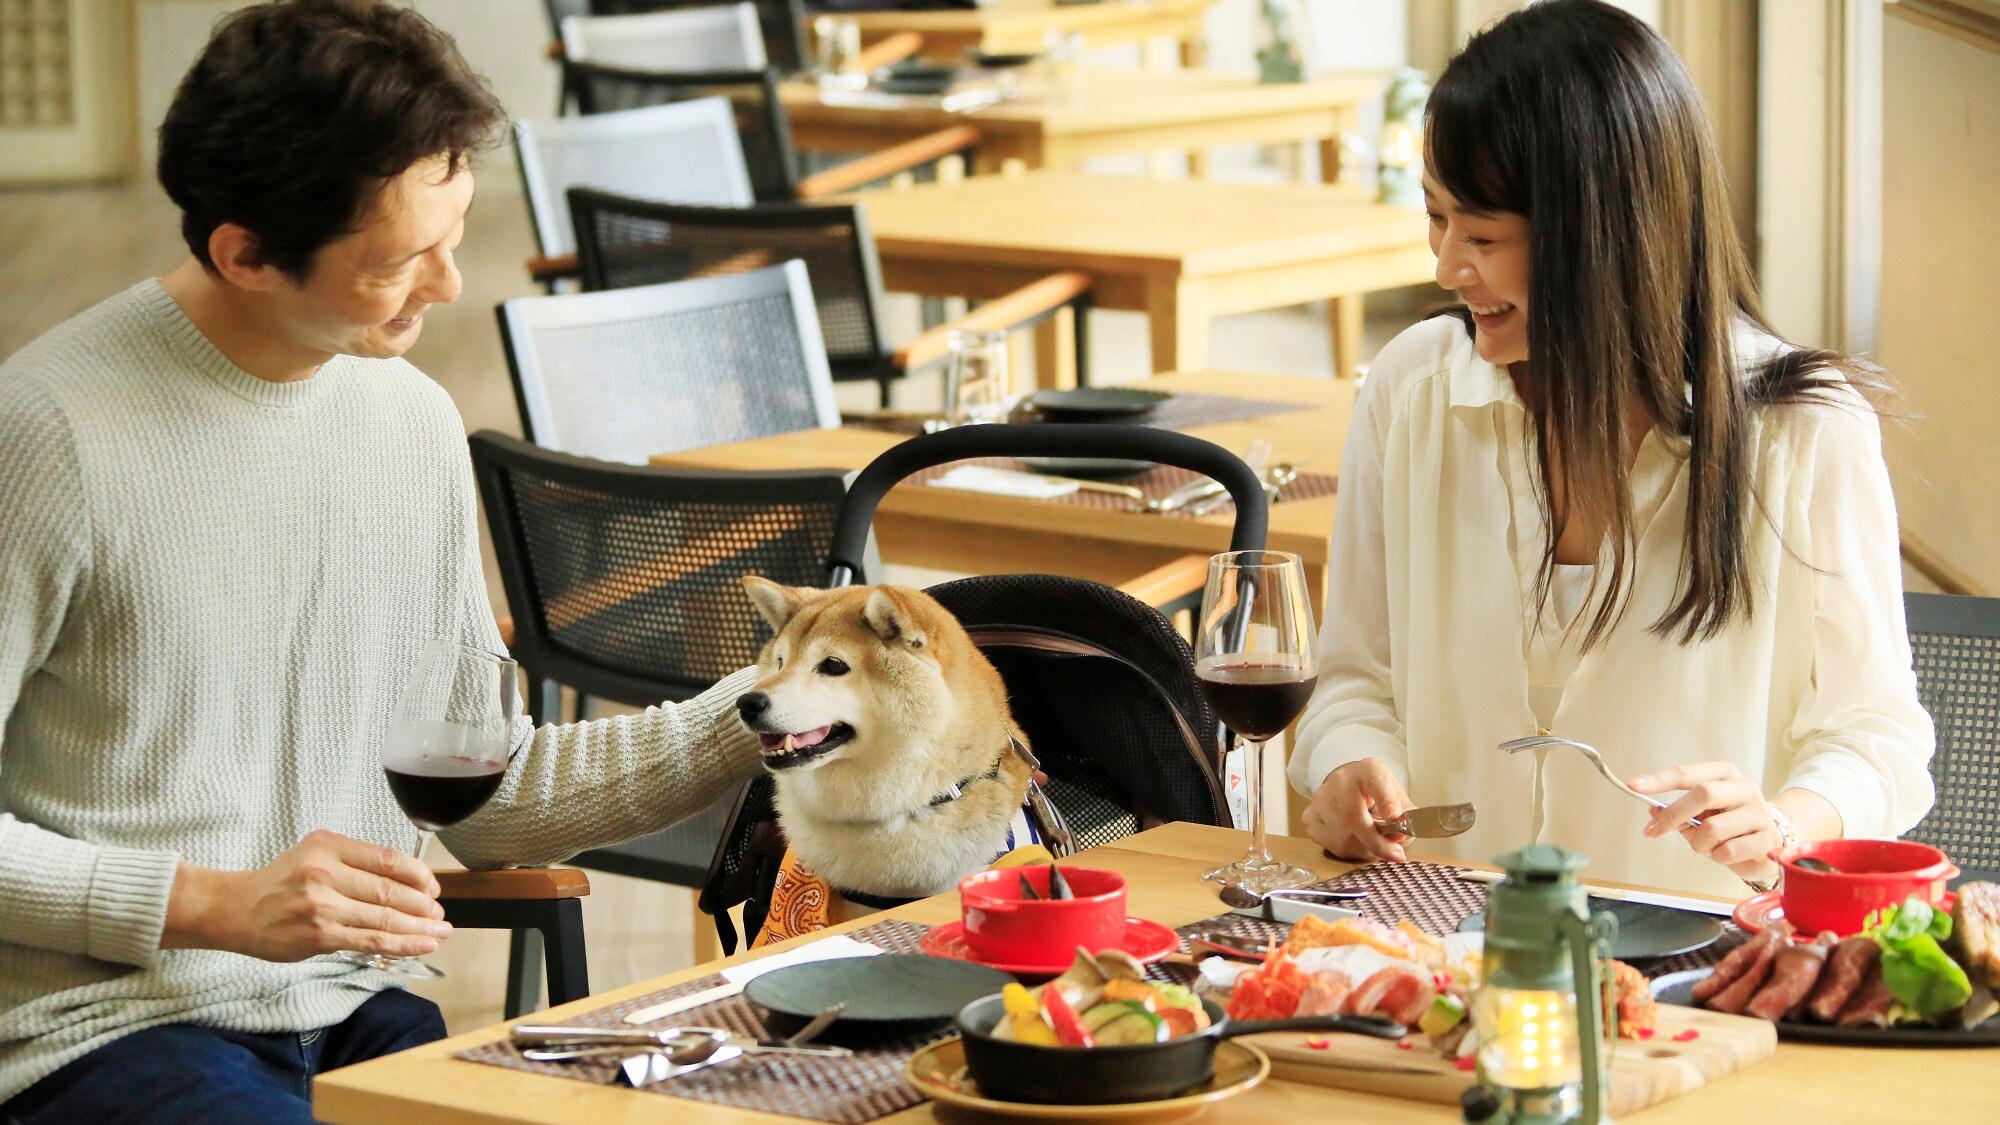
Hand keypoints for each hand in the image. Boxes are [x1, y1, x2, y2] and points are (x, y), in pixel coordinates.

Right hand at [163, 830, 450, 960]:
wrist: (235, 909)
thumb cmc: (279, 883)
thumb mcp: (315, 855)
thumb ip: (355, 864)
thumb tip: (406, 883)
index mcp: (329, 846)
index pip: (387, 858)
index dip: (418, 874)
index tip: (433, 886)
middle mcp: (326, 872)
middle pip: (390, 889)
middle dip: (423, 904)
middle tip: (440, 913)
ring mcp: (322, 905)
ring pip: (384, 917)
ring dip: (419, 927)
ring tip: (440, 931)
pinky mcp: (319, 935)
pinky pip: (370, 941)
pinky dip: (402, 944)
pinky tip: (422, 944)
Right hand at [1302, 758, 1411, 863]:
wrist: (1346, 785)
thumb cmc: (1375, 794)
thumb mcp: (1397, 797)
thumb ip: (1406, 817)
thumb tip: (1400, 837)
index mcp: (1368, 770)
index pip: (1376, 781)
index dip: (1386, 800)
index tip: (1394, 816)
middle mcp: (1340, 780)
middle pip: (1354, 816)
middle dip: (1376, 842)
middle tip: (1395, 855)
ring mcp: (1321, 798)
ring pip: (1342, 836)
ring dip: (1364, 849)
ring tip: (1375, 845)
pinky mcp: (1309, 816)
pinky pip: (1330, 844)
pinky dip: (1347, 850)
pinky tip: (1355, 842)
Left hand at [1629, 762, 1780, 883]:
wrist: (1772, 840)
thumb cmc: (1730, 824)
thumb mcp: (1702, 814)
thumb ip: (1678, 812)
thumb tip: (1651, 812)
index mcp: (1724, 774)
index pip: (1688, 773)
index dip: (1660, 780)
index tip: (1634, 786)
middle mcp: (1744, 788)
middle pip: (1703, 793)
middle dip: (1673, 814)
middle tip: (1653, 831)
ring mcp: (1759, 813)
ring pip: (1713, 828)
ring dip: (1698, 843)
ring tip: (1705, 845)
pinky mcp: (1768, 839)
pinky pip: (1728, 851)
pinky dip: (1717, 857)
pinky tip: (1726, 854)